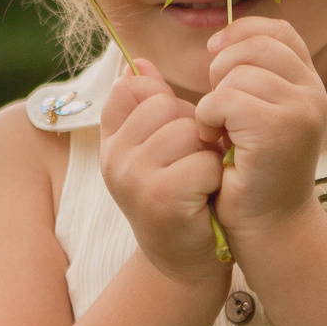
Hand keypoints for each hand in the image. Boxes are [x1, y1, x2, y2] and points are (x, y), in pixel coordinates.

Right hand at [101, 60, 229, 283]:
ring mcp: (132, 178)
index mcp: (111, 141)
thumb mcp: (156, 150)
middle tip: (193, 166)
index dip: (166, 108)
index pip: (133, 89)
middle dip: (194, 132)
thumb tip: (137, 61)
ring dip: (207, 156)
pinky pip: (203, 163)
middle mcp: (113, 158)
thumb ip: (146, 106)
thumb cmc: (178, 198)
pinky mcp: (159, 198)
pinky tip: (206, 198)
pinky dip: (215, 179)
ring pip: (188, 132)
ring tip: (200, 181)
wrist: (183, 264)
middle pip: (167, 107)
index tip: (172, 140)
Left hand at [196, 18, 326, 237]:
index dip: (243, 32)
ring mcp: (299, 110)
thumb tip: (214, 40)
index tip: (215, 52)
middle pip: (255, 47)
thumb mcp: (256, 115)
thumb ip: (248, 77)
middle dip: (222, 69)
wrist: (268, 226)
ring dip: (213, 100)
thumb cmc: (253, 173)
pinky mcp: (278, 129)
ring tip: (217, 130)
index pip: (279, 31)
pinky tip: (212, 140)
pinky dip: (207, 118)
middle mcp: (311, 93)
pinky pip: (225, 99)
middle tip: (216, 108)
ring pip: (237, 73)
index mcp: (308, 85)